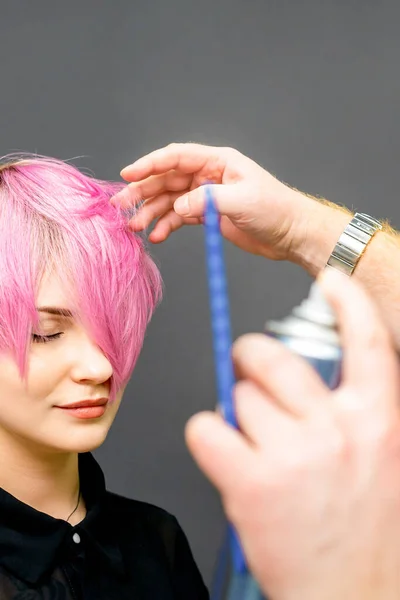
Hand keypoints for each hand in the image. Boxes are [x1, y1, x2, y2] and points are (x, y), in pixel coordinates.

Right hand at [114, 143, 338, 262]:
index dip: (149, 164)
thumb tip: (177, 206)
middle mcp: (209, 175)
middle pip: (167, 179)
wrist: (292, 234)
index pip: (176, 157)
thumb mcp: (242, 202)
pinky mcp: (209, 215)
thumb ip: (206, 200)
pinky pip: (180, 217)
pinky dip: (167, 226)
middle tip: (121, 205)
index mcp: (218, 161)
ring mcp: (207, 196)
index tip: (127, 174)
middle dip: (143, 191)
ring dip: (151, 212)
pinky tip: (157, 235)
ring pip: (170, 200)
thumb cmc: (276, 210)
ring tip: (134, 226)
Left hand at [185, 269, 399, 599]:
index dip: (347, 302)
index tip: (330, 280)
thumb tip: (302, 379)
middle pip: (270, 358)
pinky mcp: (251, 484)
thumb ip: (348, 414)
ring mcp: (293, 455)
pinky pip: (207, 428)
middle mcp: (337, 430)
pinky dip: (209, 438)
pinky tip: (229, 460)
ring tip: (259, 451)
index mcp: (379, 420)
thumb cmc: (365, 533)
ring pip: (237, 397)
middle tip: (248, 369)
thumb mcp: (378, 459)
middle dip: (250, 357)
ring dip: (239, 416)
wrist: (355, 597)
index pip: (367, 341)